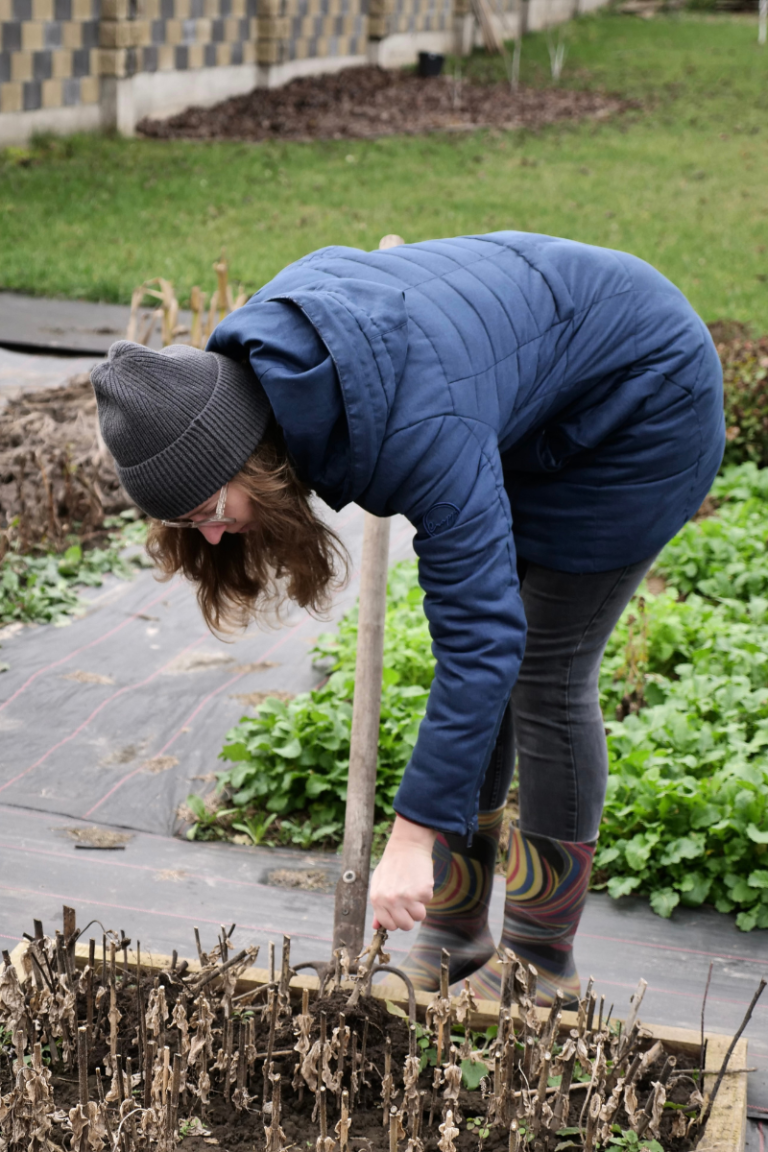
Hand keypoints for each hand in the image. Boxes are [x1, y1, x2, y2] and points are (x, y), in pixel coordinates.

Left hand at [370, 815, 435, 930]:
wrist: (407, 846)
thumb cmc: (392, 864)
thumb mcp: (379, 884)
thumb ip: (378, 907)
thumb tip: (377, 927)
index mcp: (377, 899)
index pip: (389, 925)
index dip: (396, 920)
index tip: (400, 912)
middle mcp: (391, 900)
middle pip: (405, 926)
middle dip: (410, 917)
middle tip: (410, 903)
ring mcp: (407, 897)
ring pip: (419, 917)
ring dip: (419, 907)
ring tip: (414, 891)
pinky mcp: (422, 891)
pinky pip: (428, 902)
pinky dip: (426, 894)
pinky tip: (419, 881)